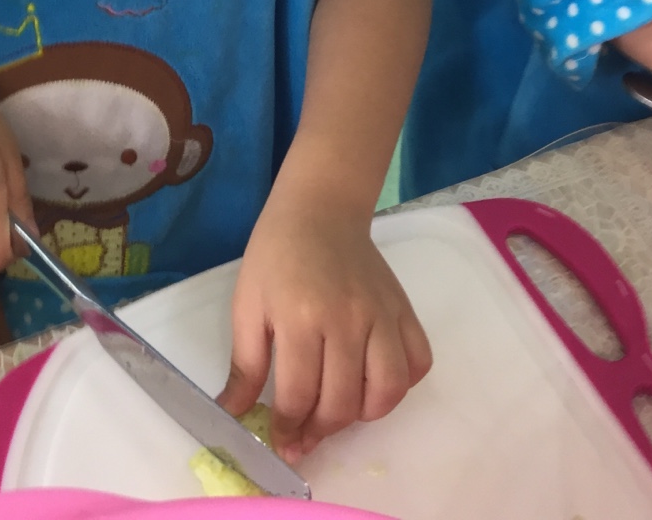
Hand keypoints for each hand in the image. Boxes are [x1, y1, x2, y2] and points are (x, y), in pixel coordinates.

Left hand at [218, 193, 431, 462]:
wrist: (320, 209)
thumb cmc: (276, 255)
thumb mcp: (247, 305)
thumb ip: (245, 364)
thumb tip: (233, 415)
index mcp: (302, 318)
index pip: (299, 395)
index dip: (287, 429)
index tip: (281, 441)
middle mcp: (348, 320)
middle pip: (342, 403)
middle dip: (320, 431)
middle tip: (304, 434)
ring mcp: (382, 315)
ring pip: (387, 391)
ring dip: (362, 415)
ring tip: (339, 408)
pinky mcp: (404, 309)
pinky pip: (417, 362)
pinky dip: (401, 384)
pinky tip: (373, 380)